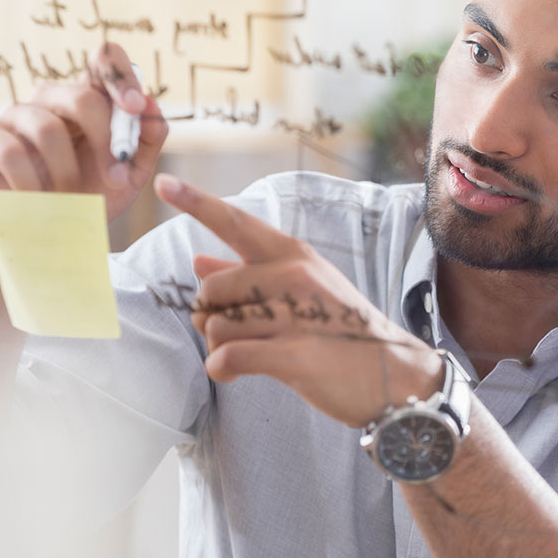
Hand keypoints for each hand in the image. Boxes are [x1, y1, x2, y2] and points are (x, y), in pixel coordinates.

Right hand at [0, 42, 167, 233]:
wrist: (45, 238)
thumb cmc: (90, 198)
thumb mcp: (130, 175)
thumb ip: (147, 140)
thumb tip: (152, 105)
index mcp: (89, 99)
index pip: (103, 60)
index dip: (121, 76)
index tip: (136, 108)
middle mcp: (52, 98)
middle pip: (82, 97)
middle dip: (106, 142)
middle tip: (117, 179)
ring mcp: (16, 114)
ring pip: (48, 129)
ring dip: (67, 173)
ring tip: (70, 199)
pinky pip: (13, 152)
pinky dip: (33, 185)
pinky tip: (36, 201)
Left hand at [154, 173, 441, 427]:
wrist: (395, 376)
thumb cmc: (340, 330)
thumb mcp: (302, 289)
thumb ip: (248, 275)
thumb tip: (198, 261)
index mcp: (293, 254)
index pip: (236, 222)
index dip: (196, 202)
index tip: (162, 182)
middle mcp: (293, 276)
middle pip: (212, 288)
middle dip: (209, 316)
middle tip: (232, 332)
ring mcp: (295, 314)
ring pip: (216, 326)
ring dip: (218, 346)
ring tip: (243, 355)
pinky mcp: (295, 355)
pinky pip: (228, 356)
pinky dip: (221, 368)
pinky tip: (233, 372)